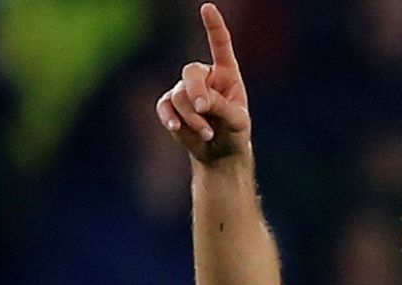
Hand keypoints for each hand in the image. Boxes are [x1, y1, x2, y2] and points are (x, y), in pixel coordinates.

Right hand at [155, 3, 250, 164]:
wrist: (220, 152)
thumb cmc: (234, 132)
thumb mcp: (236, 120)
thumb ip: (221, 107)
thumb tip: (199, 102)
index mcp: (226, 72)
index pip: (219, 44)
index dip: (213, 26)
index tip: (207, 8)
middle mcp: (204, 77)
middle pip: (191, 72)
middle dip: (196, 92)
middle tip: (203, 109)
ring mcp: (185, 90)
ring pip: (179, 96)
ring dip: (192, 118)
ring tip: (207, 134)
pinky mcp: (171, 106)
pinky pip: (165, 107)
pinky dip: (169, 118)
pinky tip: (174, 127)